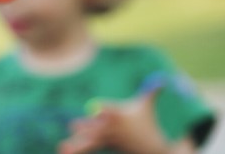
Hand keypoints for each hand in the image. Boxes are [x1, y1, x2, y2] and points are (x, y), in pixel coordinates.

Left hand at [60, 81, 176, 153]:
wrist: (150, 147)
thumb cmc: (148, 122)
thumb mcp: (147, 105)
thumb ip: (151, 91)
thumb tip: (163, 78)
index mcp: (119, 115)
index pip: (108, 111)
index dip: (103, 110)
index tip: (98, 110)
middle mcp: (111, 128)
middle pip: (95, 126)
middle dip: (85, 126)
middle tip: (72, 125)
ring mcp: (106, 138)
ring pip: (89, 140)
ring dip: (76, 144)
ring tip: (61, 147)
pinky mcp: (103, 145)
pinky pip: (88, 146)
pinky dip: (77, 148)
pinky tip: (63, 151)